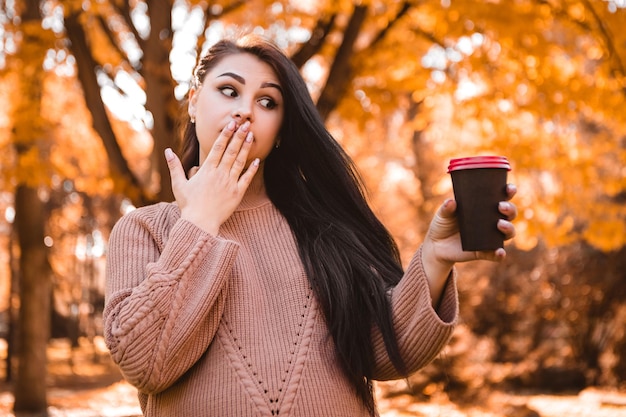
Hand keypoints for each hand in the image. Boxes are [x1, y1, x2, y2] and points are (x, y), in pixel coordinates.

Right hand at [165, 120, 259, 234]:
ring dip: (246, 148)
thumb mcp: (178, 184)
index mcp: (207, 170)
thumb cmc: (188, 205)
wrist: (200, 223)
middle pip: (231, 151)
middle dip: (239, 136)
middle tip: (246, 123)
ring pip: (240, 162)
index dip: (225, 134)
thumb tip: (167, 151)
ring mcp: (230, 183)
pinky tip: (257, 160)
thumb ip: (174, 166)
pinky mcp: (237, 194)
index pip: (218, 148)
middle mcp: (220, 174)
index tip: (231, 124)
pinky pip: (246, 179)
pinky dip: (252, 169)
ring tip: (251, 136)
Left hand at [421, 184, 517, 305]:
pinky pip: (496, 255)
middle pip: (509, 214)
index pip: (502, 198)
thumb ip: (446, 208)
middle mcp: (491, 222)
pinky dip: (499, 254)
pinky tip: (499, 252)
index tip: (509, 189)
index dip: (509, 192)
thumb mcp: (443, 214)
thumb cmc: (443, 224)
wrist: (436, 246)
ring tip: (500, 224)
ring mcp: (490, 237)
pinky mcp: (485, 252)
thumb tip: (452, 202)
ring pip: (508, 232)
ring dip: (509, 228)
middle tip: (500, 207)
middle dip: (510, 209)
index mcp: (484, 208)